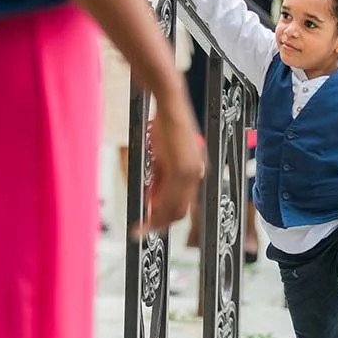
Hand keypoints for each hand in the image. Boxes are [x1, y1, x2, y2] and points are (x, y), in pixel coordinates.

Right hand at [133, 94, 206, 237]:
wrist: (170, 107)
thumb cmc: (166, 127)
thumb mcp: (163, 157)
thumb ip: (161, 179)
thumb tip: (154, 199)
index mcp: (195, 171)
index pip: (182, 203)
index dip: (166, 215)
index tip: (151, 222)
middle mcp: (197, 174)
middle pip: (180, 210)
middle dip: (160, 223)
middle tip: (143, 230)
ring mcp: (191, 172)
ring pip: (175, 207)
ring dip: (156, 220)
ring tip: (140, 228)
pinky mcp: (183, 168)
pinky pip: (169, 196)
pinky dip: (157, 209)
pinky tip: (146, 213)